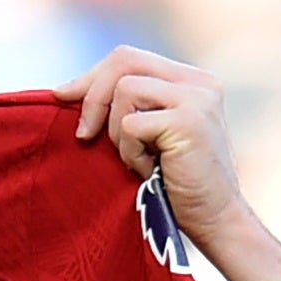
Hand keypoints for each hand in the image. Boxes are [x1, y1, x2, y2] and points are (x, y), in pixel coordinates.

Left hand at [56, 46, 248, 249]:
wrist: (216, 222)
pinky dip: (130, 153)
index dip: (93, 77)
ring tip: (138, 160)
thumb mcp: (152, 133)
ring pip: (125, 90)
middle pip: (124, 60)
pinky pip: (131, 124)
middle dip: (94, 96)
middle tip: (84, 134)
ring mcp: (197, 99)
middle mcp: (200, 82)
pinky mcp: (189, 121)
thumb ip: (130, 105)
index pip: (129, 58)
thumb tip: (66, 90)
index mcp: (193, 80)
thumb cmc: (178, 185)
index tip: (64, 98)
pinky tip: (149, 171)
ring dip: (117, 132)